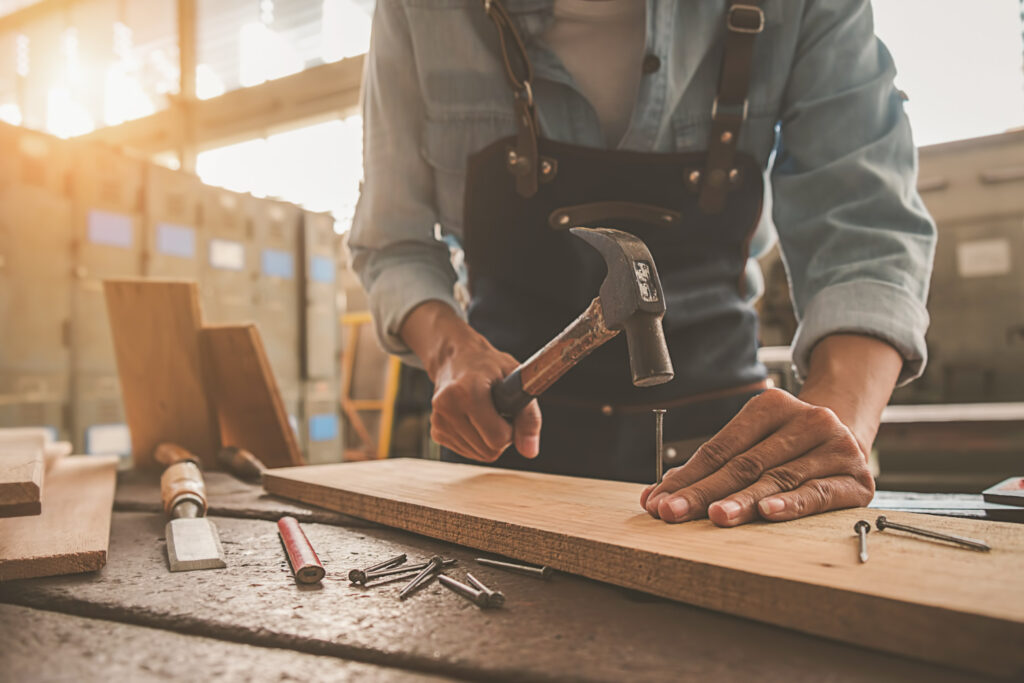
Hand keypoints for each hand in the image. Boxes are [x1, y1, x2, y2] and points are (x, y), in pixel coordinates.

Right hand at [401, 300, 541, 461]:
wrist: (455, 358)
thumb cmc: (489, 366)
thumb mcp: (516, 380)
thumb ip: (529, 415)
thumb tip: (530, 451)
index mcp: (467, 392)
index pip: (498, 438)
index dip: (512, 428)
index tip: (509, 411)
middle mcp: (447, 407)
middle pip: (490, 450)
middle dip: (502, 436)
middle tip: (499, 411)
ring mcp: (439, 422)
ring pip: (480, 455)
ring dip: (490, 439)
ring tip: (486, 412)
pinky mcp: (436, 432)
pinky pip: (470, 452)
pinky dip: (478, 441)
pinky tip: (474, 419)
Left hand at [640, 388, 874, 525]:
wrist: (851, 438)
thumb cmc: (789, 446)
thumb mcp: (754, 442)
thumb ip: (712, 467)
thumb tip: (659, 495)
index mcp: (772, 406)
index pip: (721, 447)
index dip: (688, 476)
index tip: (658, 500)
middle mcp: (807, 420)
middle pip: (744, 464)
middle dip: (704, 492)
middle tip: (674, 513)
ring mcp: (835, 447)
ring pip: (777, 479)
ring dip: (742, 501)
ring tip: (715, 516)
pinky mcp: (855, 478)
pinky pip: (818, 494)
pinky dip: (791, 505)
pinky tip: (768, 514)